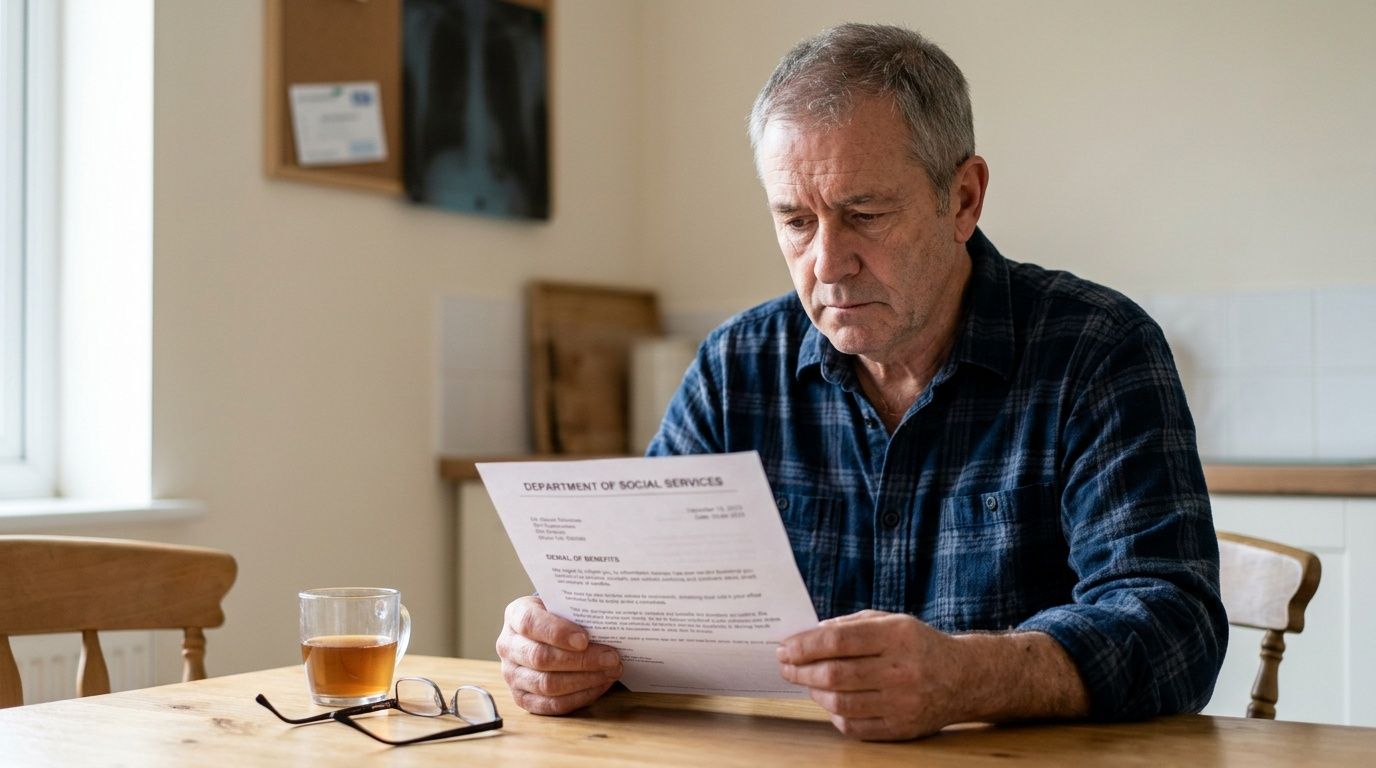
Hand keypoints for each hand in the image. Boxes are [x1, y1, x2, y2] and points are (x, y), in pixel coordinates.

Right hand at [495, 596, 622, 714]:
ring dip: (584, 680)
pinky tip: (600, 685)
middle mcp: (508, 646)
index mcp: (515, 615)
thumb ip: (577, 610)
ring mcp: (512, 675)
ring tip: (611, 671)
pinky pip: (552, 704)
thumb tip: (608, 622)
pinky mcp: (522, 698)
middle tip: (611, 657)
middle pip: (541, 658)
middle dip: (581, 660)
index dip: (557, 632)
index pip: (530, 623)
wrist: (547, 634)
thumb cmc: (560, 617)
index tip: (585, 639)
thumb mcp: (563, 604)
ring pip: (547, 684)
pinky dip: (580, 696)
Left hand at [776, 610, 969, 739]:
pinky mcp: (902, 729)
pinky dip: (834, 714)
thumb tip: (807, 635)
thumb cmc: (918, 645)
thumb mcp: (891, 621)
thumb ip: (850, 625)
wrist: (964, 678)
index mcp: (897, 636)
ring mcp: (902, 703)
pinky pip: (854, 726)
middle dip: (801, 670)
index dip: (805, 645)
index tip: (784, 647)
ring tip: (807, 682)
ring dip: (814, 693)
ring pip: (840, 703)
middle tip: (785, 666)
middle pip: (835, 674)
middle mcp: (901, 670)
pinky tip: (829, 702)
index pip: (838, 640)